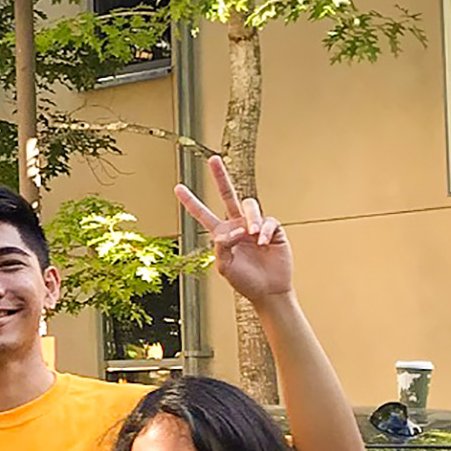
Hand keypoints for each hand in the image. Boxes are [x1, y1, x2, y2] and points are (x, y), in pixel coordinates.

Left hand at [177, 154, 290, 303]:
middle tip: (214, 159)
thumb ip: (221, 248)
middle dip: (220, 177)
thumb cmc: (245, 282)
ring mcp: (254, 225)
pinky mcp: (273, 229)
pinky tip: (263, 242)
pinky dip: (264, 230)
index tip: (178, 187)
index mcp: (221, 234)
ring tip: (251, 235)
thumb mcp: (224, 267)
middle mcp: (236, 225)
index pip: (202, 214)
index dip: (191, 201)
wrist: (268, 291)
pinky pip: (268, 220)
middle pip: (227, 195)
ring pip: (249, 206)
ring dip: (250, 219)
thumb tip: (227, 232)